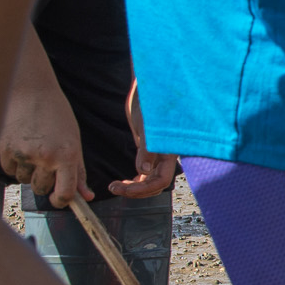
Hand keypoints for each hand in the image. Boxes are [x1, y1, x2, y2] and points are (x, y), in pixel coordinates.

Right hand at [0, 53, 88, 206]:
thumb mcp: (73, 141)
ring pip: (24, 180)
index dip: (61, 201)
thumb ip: (78, 171)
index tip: (58, 199)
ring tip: (32, 147)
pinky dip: (14, 163)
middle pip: (41, 189)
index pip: (64, 193)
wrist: (30, 89)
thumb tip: (86, 197)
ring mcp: (24, 154)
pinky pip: (9, 170)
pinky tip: (19, 144)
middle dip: (43, 182)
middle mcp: (45, 157)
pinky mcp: (5, 149)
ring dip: (28, 171)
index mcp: (67, 155)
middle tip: (44, 162)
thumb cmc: (56, 115)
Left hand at [110, 80, 176, 196]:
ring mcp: (159, 157)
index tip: (123, 189)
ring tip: (114, 186)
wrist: (148, 92)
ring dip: (133, 188)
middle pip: (155, 186)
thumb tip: (145, 171)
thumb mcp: (147, 127)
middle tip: (114, 188)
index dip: (142, 189)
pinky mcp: (150, 154)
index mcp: (170, 154)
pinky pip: (146, 174)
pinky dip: (135, 181)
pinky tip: (122, 182)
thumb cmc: (150, 106)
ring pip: (149, 182)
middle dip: (136, 191)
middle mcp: (167, 158)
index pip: (161, 181)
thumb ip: (148, 149)